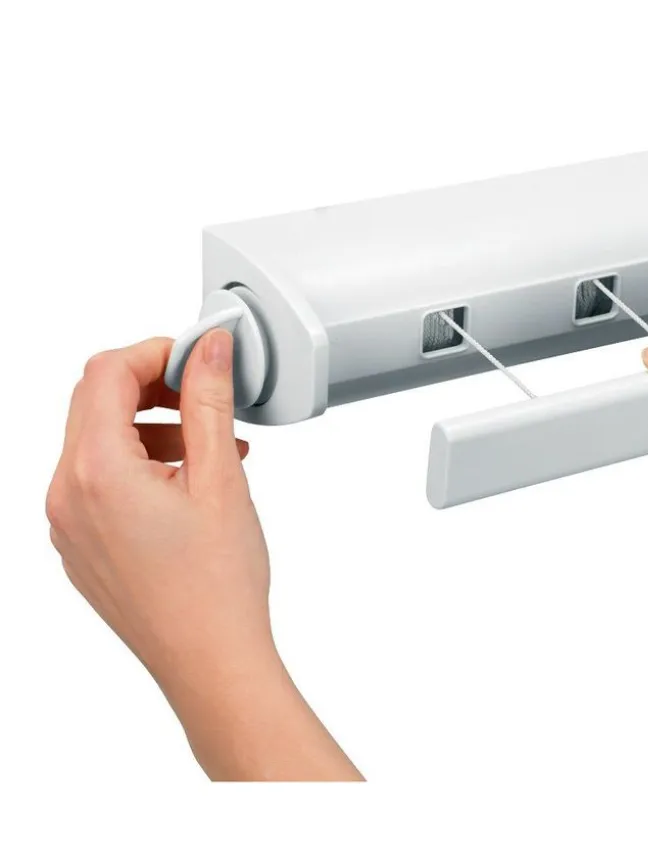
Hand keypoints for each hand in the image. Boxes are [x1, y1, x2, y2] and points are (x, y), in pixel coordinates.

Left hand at [46, 331, 361, 779]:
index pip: (106, 373)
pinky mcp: (79, 544)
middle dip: (153, 386)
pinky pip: (96, 479)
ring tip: (208, 448)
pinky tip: (187, 483)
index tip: (198, 357)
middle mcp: (64, 496)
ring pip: (96, 441)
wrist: (210, 661)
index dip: (156, 351)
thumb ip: (210, 401)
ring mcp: (65, 524)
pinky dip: (138, 462)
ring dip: (150, 425)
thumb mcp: (222, 478)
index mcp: (95, 473)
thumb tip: (209, 348)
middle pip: (94, 402)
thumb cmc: (218, 586)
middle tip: (207, 396)